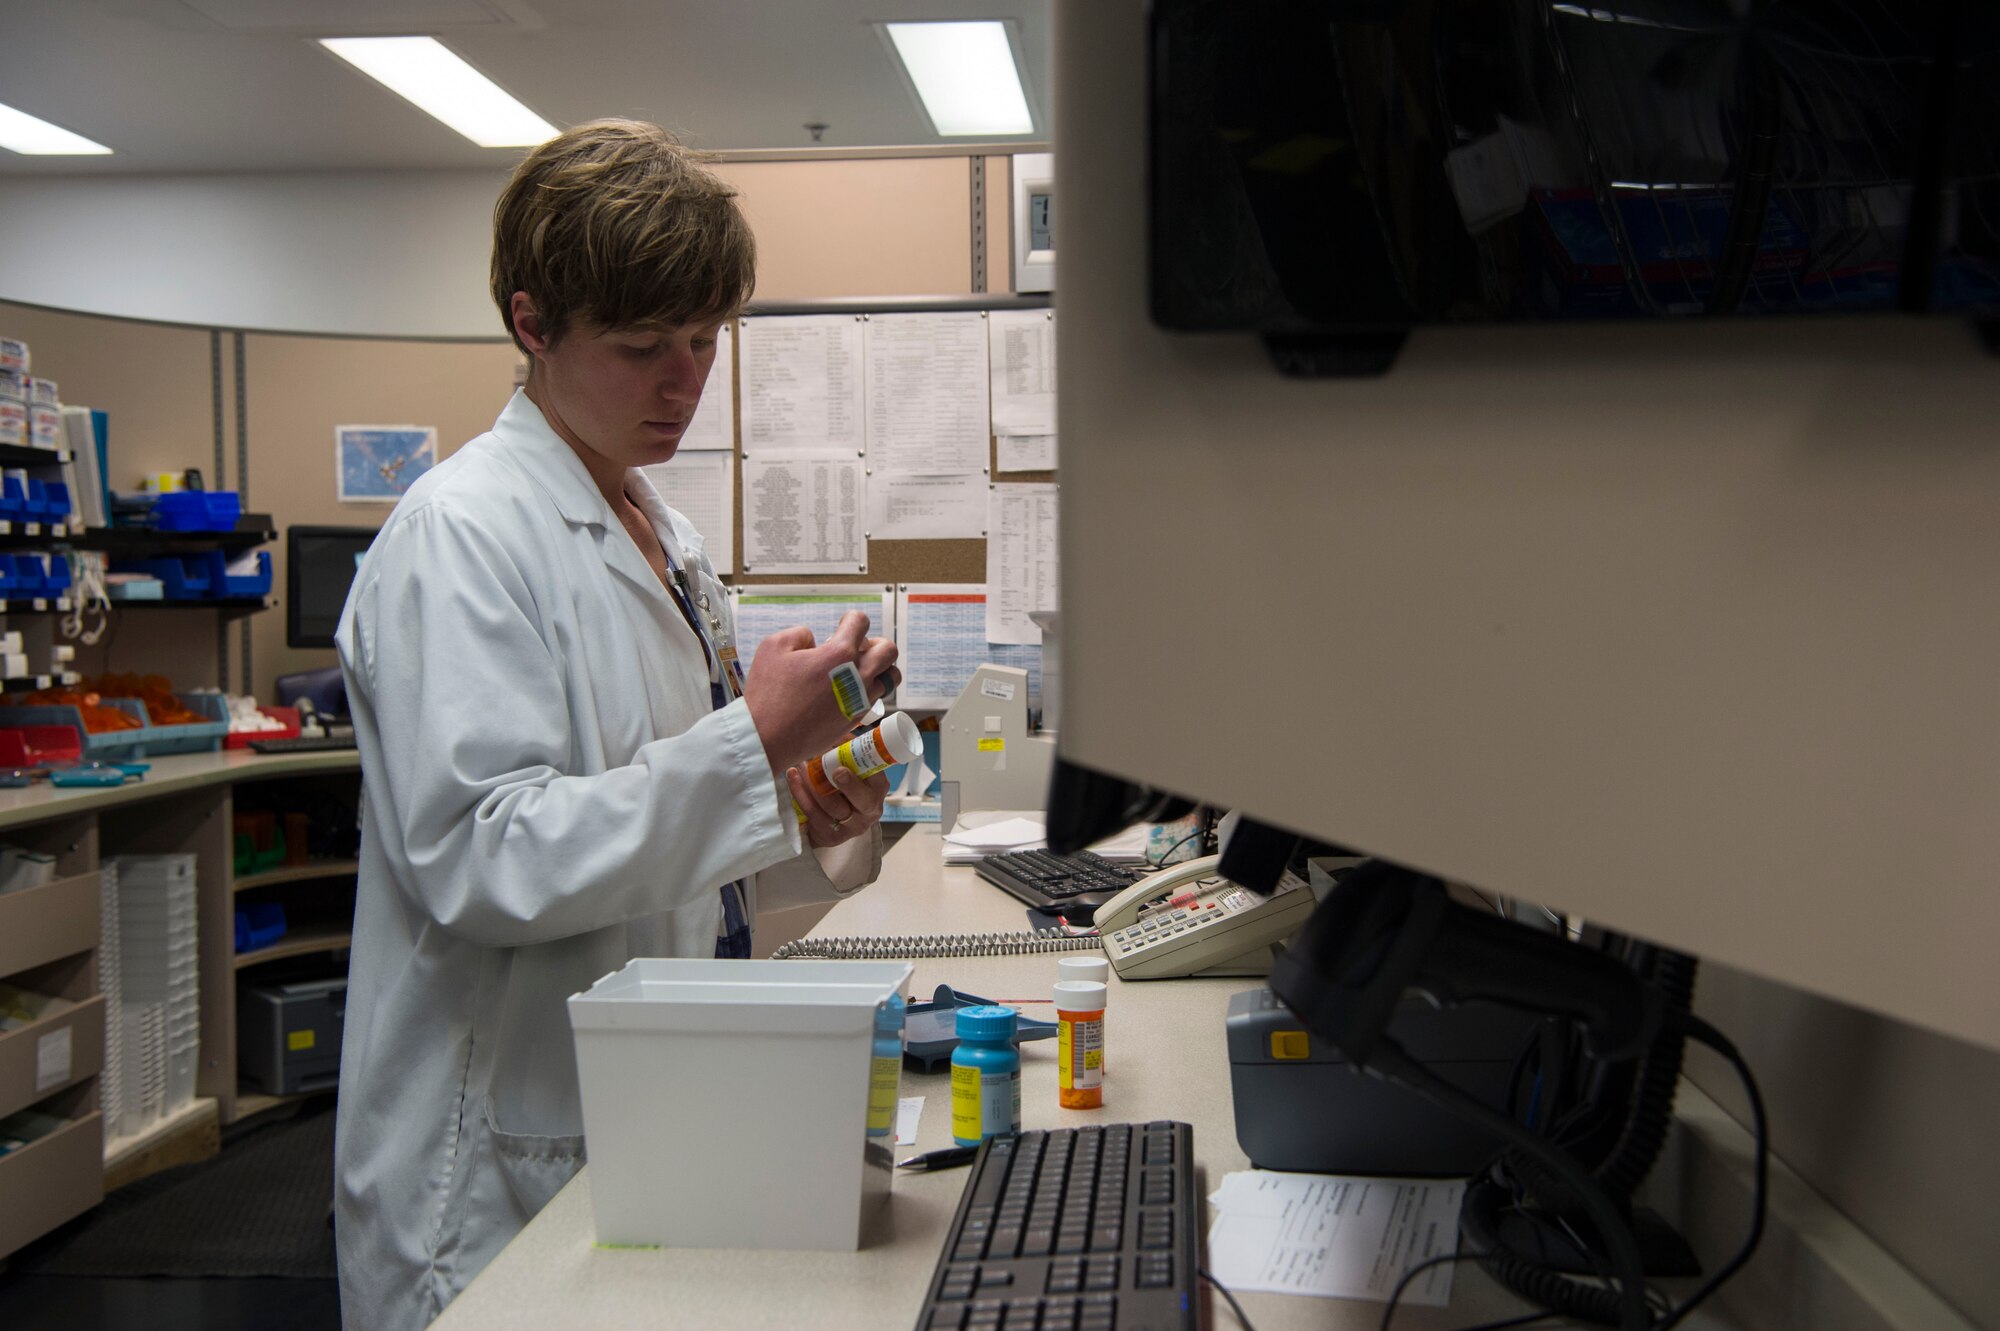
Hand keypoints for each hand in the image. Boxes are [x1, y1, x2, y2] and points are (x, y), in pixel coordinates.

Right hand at [743, 611, 900, 773]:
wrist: (767, 739)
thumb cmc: (767, 694)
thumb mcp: (772, 647)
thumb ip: (799, 634)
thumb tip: (814, 642)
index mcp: (838, 654)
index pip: (861, 622)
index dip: (851, 620)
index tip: (842, 626)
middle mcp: (857, 677)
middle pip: (889, 650)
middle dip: (875, 644)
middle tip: (856, 649)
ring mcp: (859, 700)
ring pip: (890, 678)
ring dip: (877, 669)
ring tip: (856, 671)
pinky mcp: (856, 719)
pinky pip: (875, 699)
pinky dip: (867, 690)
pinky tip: (846, 691)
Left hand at [789, 762, 888, 848]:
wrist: (830, 823)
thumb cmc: (843, 790)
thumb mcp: (853, 773)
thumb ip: (849, 753)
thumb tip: (838, 727)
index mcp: (877, 791)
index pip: (878, 779)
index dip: (865, 768)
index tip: (851, 758)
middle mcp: (870, 811)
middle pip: (863, 799)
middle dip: (849, 784)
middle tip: (835, 771)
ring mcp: (851, 827)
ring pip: (832, 806)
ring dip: (814, 782)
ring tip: (801, 764)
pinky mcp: (831, 836)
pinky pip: (813, 813)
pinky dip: (800, 792)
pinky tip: (792, 777)